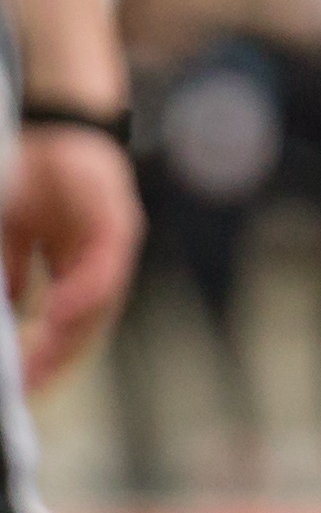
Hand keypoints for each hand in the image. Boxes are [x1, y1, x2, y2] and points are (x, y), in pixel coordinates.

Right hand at [5, 122, 138, 387]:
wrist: (62, 125)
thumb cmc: (40, 174)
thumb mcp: (15, 230)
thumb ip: (13, 269)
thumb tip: (9, 305)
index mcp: (79, 264)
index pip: (69, 320)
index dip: (48, 351)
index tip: (24, 381)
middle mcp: (102, 259)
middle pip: (86, 321)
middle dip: (55, 357)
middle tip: (28, 387)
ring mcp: (113, 244)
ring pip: (97, 303)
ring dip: (68, 336)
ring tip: (38, 367)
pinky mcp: (118, 224)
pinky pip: (103, 269)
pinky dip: (81, 295)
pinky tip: (54, 317)